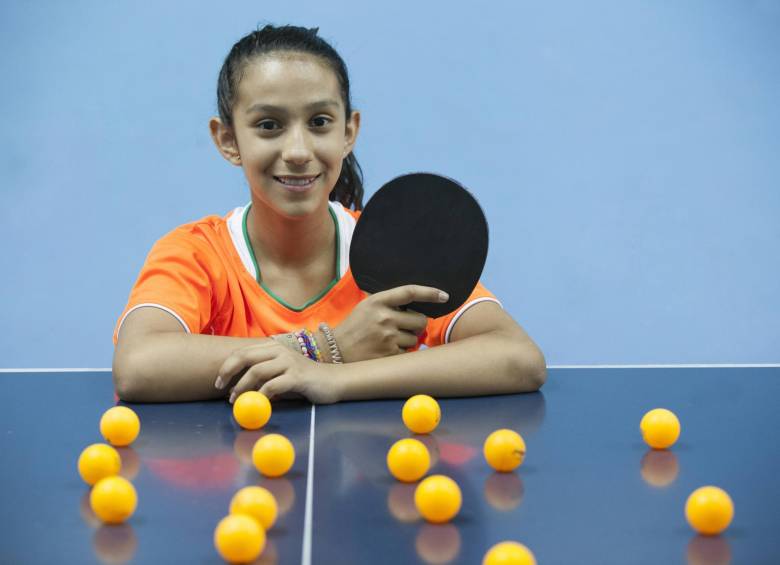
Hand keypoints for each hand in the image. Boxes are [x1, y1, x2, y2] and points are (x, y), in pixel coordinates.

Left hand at [215, 340, 340, 403]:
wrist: (334, 381)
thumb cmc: (305, 380)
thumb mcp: (281, 374)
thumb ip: (262, 376)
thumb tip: (235, 388)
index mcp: (274, 348)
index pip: (243, 351)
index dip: (227, 366)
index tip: (219, 381)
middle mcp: (280, 351)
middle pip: (245, 357)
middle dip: (228, 372)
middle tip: (220, 388)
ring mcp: (289, 362)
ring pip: (256, 372)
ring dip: (242, 387)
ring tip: (236, 400)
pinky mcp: (297, 376)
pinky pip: (272, 386)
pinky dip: (261, 396)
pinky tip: (259, 404)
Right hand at [332, 285, 447, 361]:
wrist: (334, 350)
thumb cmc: (354, 327)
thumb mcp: (366, 306)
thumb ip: (388, 303)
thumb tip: (418, 304)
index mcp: (378, 301)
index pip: (410, 292)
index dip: (430, 293)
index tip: (444, 296)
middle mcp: (384, 317)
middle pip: (420, 319)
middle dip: (416, 324)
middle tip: (403, 327)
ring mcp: (387, 337)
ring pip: (415, 338)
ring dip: (407, 340)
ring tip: (388, 340)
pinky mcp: (388, 355)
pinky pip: (407, 352)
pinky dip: (401, 352)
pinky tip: (385, 350)